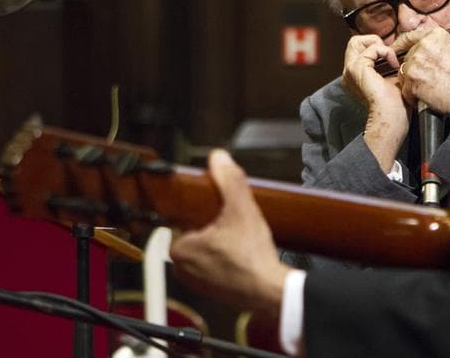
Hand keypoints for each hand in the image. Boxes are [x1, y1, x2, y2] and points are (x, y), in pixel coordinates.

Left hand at [169, 149, 290, 316]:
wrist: (270, 291)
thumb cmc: (251, 258)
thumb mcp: (240, 208)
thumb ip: (229, 179)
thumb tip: (219, 158)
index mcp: (179, 249)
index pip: (183, 219)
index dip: (203, 211)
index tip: (218, 209)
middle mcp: (183, 270)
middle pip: (197, 233)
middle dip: (215, 226)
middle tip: (235, 222)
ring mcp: (198, 284)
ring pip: (208, 251)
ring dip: (223, 242)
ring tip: (242, 238)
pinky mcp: (216, 292)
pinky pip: (218, 267)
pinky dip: (230, 259)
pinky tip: (246, 254)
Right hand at [341, 34, 409, 171]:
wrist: (392, 117)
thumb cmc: (395, 105)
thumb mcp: (391, 78)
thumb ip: (388, 64)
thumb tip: (395, 51)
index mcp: (355, 76)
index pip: (359, 50)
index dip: (376, 48)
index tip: (392, 59)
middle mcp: (349, 73)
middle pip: (354, 42)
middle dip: (373, 42)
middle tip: (389, 55)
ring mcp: (350, 70)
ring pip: (357, 41)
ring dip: (378, 45)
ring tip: (391, 58)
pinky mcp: (357, 68)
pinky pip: (372, 48)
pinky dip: (386, 51)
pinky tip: (394, 64)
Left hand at [393, 26, 449, 116]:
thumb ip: (434, 47)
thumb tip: (421, 49)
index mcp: (435, 36)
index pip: (410, 36)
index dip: (400, 44)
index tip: (395, 49)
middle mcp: (424, 46)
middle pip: (407, 57)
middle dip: (413, 68)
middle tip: (427, 78)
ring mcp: (416, 62)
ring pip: (404, 73)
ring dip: (412, 81)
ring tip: (429, 87)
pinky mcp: (412, 80)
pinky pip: (405, 88)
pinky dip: (412, 95)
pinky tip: (425, 96)